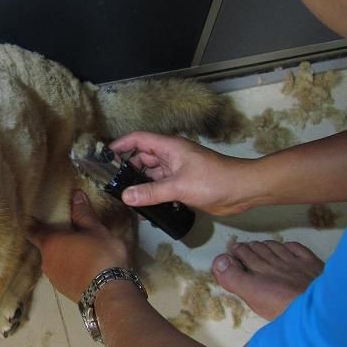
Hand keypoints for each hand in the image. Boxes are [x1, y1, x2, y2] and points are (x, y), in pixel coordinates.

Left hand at [27, 190, 130, 302]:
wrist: (108, 292)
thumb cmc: (100, 255)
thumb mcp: (96, 230)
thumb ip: (83, 214)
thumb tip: (76, 194)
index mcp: (51, 243)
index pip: (33, 232)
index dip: (32, 225)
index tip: (31, 220)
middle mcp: (46, 261)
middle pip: (46, 248)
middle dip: (54, 242)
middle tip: (67, 235)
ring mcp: (54, 279)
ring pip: (54, 263)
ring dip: (63, 258)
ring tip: (78, 253)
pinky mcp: (64, 291)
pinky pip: (64, 275)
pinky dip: (70, 271)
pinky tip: (83, 269)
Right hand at [111, 132, 262, 215]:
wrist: (242, 190)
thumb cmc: (213, 181)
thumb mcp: (179, 186)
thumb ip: (151, 192)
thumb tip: (125, 196)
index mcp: (170, 147)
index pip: (139, 139)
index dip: (121, 145)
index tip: (103, 156)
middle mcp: (171, 156)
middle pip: (143, 158)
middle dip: (127, 168)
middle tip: (110, 184)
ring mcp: (178, 171)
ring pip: (151, 174)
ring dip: (139, 184)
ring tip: (123, 197)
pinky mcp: (183, 185)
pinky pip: (161, 187)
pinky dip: (151, 194)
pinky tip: (143, 207)